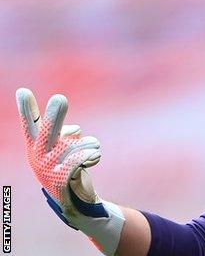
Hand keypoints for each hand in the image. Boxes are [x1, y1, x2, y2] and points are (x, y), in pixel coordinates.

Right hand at [16, 88, 124, 254]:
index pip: (31, 124)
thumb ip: (64, 133)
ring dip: (89, 143)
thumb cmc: (68, 168)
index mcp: (36, 146)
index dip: (28, 109)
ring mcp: (47, 169)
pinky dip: (90, 155)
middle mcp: (38, 156)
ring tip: (94, 146)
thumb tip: (72, 127)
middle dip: (55, 115)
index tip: (23, 91)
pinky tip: (94, 156)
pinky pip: (77, 161)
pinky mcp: (60, 181)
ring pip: (71, 145)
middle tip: (60, 97)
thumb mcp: (62, 149)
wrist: (75, 200)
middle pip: (47, 132)